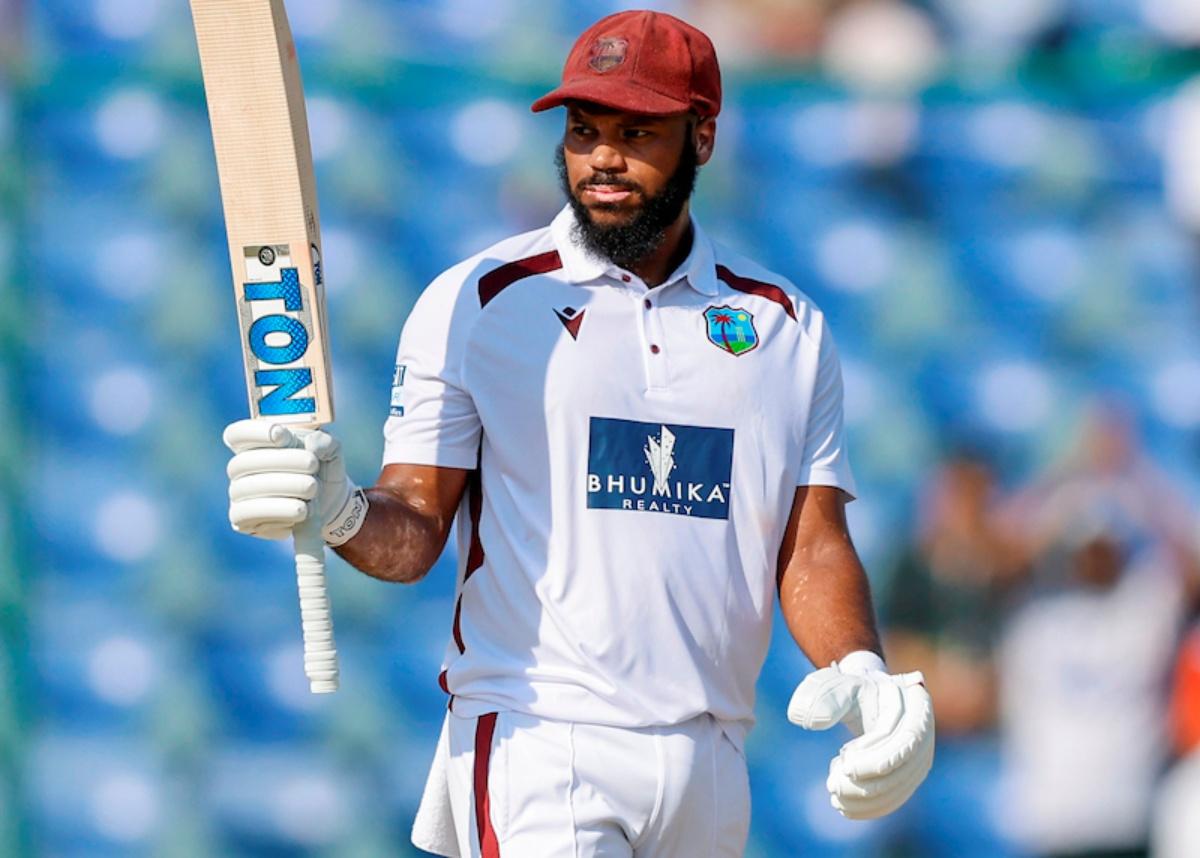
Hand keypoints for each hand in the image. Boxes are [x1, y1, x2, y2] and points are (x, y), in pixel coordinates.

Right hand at [223, 419, 367, 544]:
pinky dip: (278, 510)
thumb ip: (323, 440)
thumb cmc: (322, 471)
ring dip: (285, 486)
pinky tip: (300, 510)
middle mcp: (240, 468)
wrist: (330, 504)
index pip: (237, 434)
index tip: (283, 436)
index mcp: (255, 444)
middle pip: (244, 461)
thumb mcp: (330, 450)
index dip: (255, 433)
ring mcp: (238, 494)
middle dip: (282, 460)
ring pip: (246, 488)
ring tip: (312, 488)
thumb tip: (311, 445)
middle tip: (312, 464)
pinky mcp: (243, 520)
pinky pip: (248, 513)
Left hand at [787, 653, 933, 819]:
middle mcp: (924, 733)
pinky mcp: (909, 774)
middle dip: (868, 783)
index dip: (878, 758)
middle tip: (832, 785)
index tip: (846, 765)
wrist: (867, 696)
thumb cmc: (851, 689)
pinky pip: (895, 796)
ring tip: (834, 796)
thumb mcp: (839, 684)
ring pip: (899, 787)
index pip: (905, 740)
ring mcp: (919, 756)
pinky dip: (871, 806)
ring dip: (866, 798)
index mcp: (915, 705)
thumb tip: (810, 721)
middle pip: (903, 768)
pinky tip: (845, 807)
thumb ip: (825, 697)